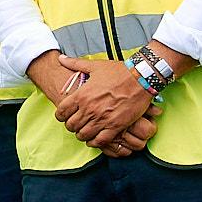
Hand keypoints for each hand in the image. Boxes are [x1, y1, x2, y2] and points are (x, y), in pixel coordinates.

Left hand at [36, 55, 156, 158]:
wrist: (141, 78)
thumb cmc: (118, 72)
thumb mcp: (94, 66)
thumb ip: (75, 64)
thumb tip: (61, 59)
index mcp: (82, 95)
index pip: (61, 112)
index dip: (60, 116)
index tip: (64, 116)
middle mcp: (89, 108)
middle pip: (71, 126)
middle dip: (71, 126)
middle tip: (75, 125)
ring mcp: (102, 119)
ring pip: (83, 135)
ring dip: (82, 135)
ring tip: (84, 132)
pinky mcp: (116, 126)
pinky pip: (100, 141)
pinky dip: (95, 142)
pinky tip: (95, 139)